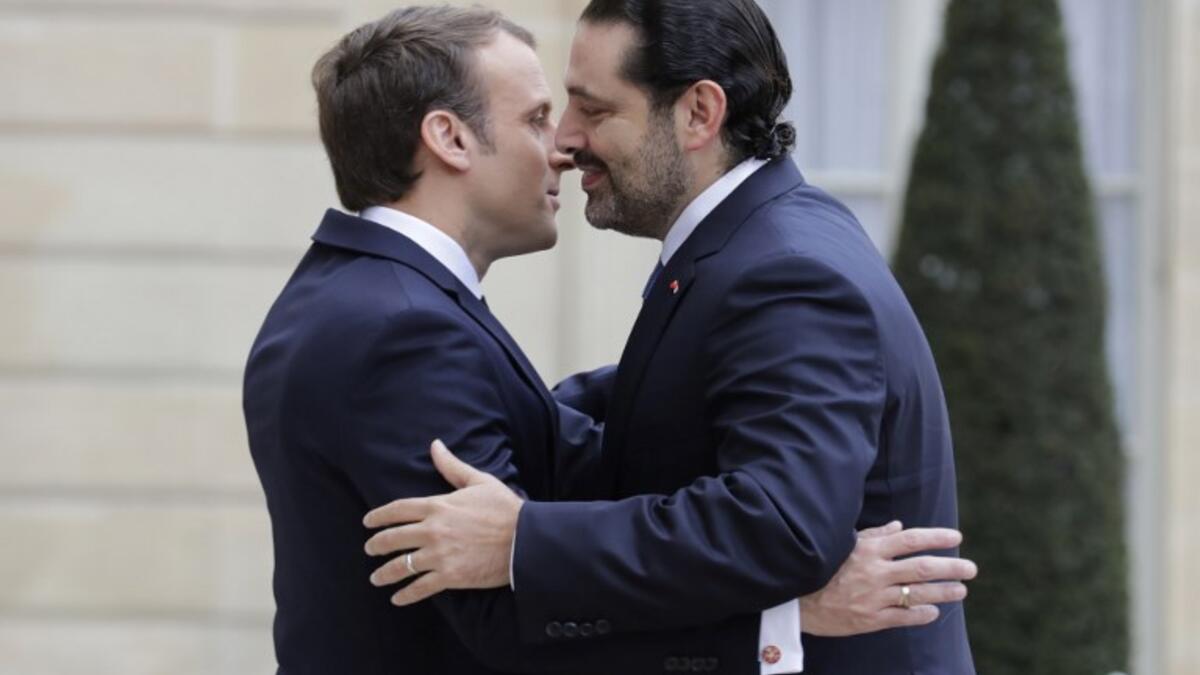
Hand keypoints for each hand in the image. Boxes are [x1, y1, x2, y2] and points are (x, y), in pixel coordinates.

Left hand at [362, 440, 523, 605]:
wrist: (525, 539)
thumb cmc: (504, 508)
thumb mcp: (479, 481)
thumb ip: (452, 466)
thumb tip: (435, 445)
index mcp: (438, 506)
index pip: (398, 509)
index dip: (379, 516)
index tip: (367, 522)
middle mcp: (433, 530)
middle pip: (393, 538)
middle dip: (376, 545)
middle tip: (369, 549)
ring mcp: (440, 555)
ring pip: (402, 566)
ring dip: (385, 573)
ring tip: (376, 578)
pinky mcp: (450, 576)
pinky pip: (420, 587)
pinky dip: (406, 594)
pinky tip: (397, 598)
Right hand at [799, 521, 977, 636]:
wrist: (798, 601)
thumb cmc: (824, 568)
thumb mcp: (846, 545)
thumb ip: (874, 535)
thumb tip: (900, 526)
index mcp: (869, 550)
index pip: (910, 540)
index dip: (936, 537)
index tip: (956, 536)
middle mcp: (875, 572)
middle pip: (922, 568)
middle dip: (951, 567)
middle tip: (971, 568)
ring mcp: (874, 597)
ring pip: (918, 594)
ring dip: (944, 592)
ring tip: (961, 590)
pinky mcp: (871, 619)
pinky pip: (903, 617)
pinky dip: (922, 614)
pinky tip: (934, 612)